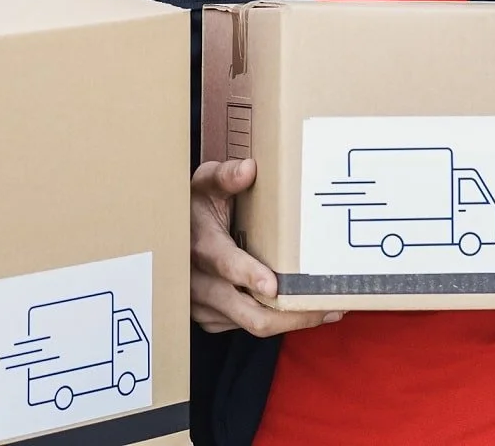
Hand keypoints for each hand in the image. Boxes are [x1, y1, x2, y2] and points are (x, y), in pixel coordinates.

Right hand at [191, 157, 341, 337]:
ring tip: (327, 310)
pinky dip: (275, 321)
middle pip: (248, 313)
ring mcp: (204, 304)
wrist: (168, 233)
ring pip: (251, 325)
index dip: (248, 276)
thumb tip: (248, 169)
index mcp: (200, 245)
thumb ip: (226, 176)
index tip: (273, 285)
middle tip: (325, 308)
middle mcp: (199, 281)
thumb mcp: (205, 185)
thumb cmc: (196, 205)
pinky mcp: (210, 317)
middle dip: (289, 316)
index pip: (225, 264)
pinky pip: (245, 326)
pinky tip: (301, 312)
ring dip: (290, 321)